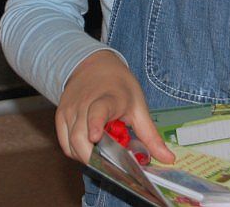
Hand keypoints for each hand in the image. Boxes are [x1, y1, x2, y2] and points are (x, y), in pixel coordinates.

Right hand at [55, 50, 174, 166]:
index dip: (95, 124)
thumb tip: (168, 159)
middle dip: (93, 157)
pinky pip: (64, 144)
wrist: (94, 65)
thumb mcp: (139, 107)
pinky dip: (76, 152)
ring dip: (86, 157)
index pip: (97, 112)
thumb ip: (151, 136)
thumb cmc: (119, 86)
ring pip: (71, 145)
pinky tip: (90, 150)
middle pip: (80, 137)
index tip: (95, 136)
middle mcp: (84, 104)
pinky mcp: (60, 116)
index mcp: (107, 98)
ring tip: (102, 155)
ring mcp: (69, 110)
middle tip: (111, 164)